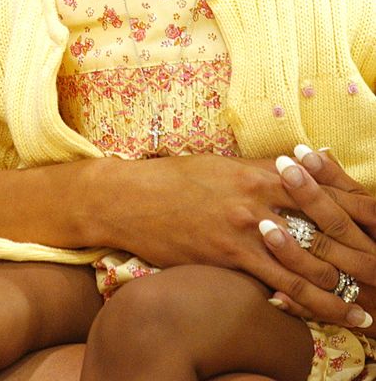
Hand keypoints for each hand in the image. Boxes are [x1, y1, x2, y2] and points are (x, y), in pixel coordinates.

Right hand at [98, 153, 375, 315]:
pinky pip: (286, 285)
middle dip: (364, 252)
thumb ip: (263, 172)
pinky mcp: (232, 255)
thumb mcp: (224, 166)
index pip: (328, 186)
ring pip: (315, 261)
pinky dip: (319, 304)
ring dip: (349, 286)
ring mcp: (248, 226)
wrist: (130, 196)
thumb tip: (298, 172)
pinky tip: (341, 315)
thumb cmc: (175, 180)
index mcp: (262, 168)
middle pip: (331, 224)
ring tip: (371, 304)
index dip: (362, 208)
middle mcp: (261, 193)